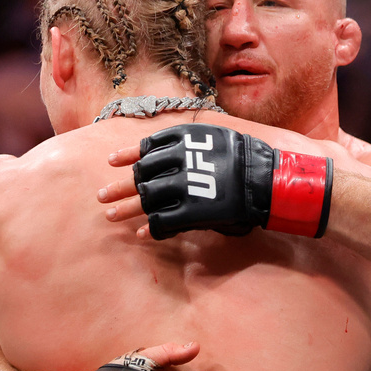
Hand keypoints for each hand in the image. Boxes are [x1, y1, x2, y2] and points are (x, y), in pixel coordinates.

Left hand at [99, 123, 331, 239]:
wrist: (269, 179)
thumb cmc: (246, 157)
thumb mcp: (215, 137)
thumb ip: (189, 144)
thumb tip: (166, 150)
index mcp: (184, 138)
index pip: (146, 146)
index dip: (127, 155)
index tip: (111, 161)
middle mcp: (179, 160)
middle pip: (141, 174)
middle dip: (120, 186)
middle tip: (102, 196)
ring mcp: (185, 186)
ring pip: (146, 198)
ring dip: (126, 208)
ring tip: (110, 216)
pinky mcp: (193, 211)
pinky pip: (164, 221)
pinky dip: (151, 228)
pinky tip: (142, 234)